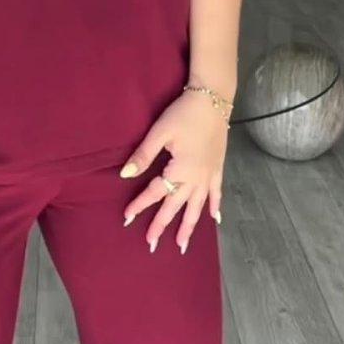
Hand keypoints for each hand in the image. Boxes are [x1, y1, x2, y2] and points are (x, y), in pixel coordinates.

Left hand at [119, 89, 227, 253]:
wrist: (213, 99)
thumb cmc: (184, 113)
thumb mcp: (160, 132)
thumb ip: (143, 155)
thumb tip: (125, 175)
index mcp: (180, 170)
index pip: (155, 192)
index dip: (140, 205)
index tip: (127, 218)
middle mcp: (196, 178)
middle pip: (176, 206)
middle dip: (163, 225)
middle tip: (151, 244)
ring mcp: (210, 175)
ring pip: (198, 207)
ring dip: (189, 226)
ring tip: (182, 244)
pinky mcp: (218, 168)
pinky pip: (217, 193)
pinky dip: (215, 207)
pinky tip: (214, 219)